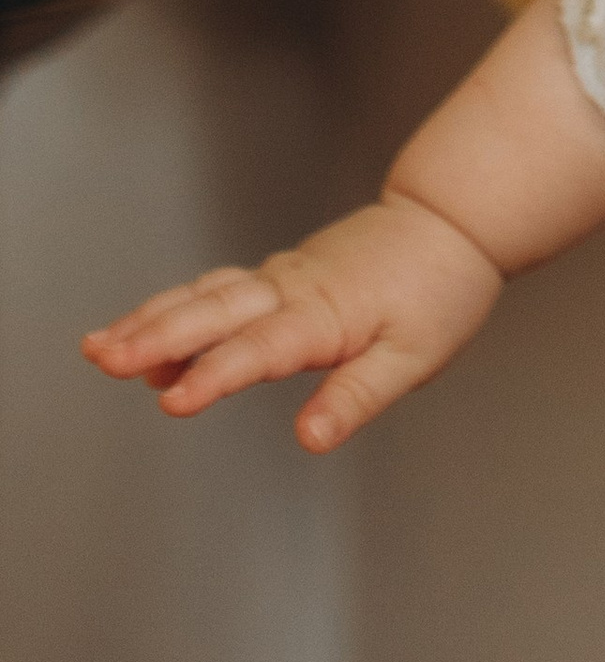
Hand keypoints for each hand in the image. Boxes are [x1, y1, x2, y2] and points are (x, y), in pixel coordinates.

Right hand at [82, 191, 504, 452]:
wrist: (450, 222)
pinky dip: (176, 306)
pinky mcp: (278, 276)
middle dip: (154, 337)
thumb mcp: (414, 356)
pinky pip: (217, 288)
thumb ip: (356, 397)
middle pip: (214, 313)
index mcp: (324, 316)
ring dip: (150, 319)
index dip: (214, 376)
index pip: (259, 350)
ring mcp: (280, 279)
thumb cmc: (438, 292)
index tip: (170, 401)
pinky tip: (143, 329)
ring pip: (206, 296)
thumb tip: (310, 439)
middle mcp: (291, 291)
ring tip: (98, 348)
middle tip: (102, 360)